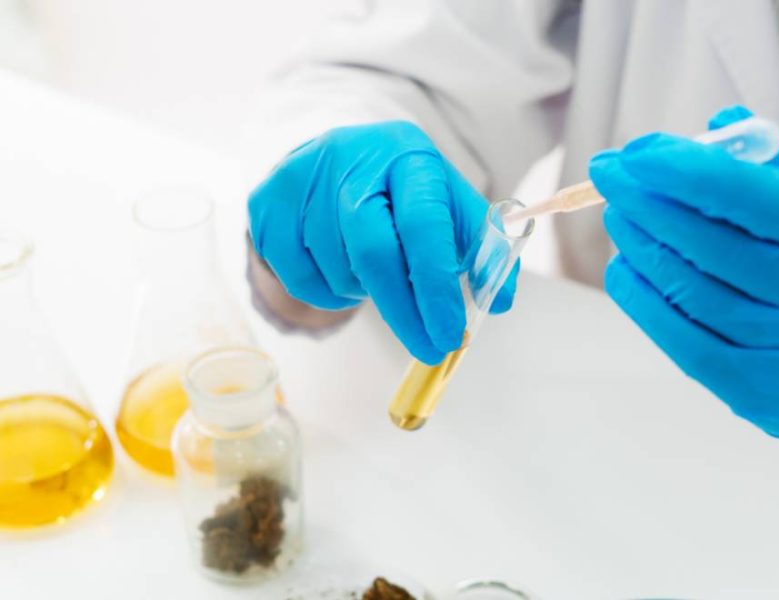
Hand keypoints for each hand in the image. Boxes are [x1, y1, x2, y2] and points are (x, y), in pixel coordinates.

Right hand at [248, 121, 516, 364]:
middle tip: (428, 348)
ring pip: (338, 272)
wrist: (337, 155)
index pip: (424, 226)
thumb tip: (498, 301)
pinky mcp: (266, 205)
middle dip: (405, 312)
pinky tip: (340, 267)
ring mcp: (301, 180)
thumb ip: (479, 247)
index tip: (450, 334)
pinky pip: (300, 280)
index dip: (436, 287)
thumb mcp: (447, 202)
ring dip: (365, 294)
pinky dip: (328, 292)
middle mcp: (351, 161)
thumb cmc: (401, 189)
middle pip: (374, 254)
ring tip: (376, 274)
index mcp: (407, 156)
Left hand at [590, 106, 778, 453]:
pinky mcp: (774, 402)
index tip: (632, 155)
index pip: (756, 200)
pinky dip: (646, 306)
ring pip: (696, 300)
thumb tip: (714, 128)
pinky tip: (626, 272)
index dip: (684, 174)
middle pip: (714, 251)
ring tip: (619, 219)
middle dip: (648, 207)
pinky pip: (690, 348)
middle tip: (610, 177)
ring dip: (642, 253)